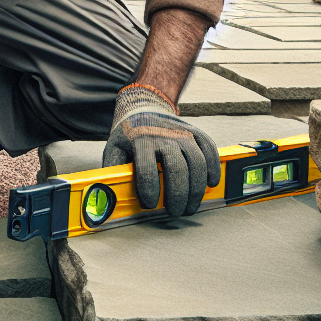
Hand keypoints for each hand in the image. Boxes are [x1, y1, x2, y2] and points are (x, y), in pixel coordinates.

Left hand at [101, 84, 220, 216]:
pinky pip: (209, 149)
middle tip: (175, 213)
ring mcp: (182, 133)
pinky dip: (213, 168)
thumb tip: (107, 197)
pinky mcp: (195, 132)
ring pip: (196, 162)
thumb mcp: (114, 149)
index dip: (149, 190)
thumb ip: (113, 171)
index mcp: (140, 140)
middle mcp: (163, 135)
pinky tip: (210, 184)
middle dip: (178, 195)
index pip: (146, 168)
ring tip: (190, 206)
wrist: (144, 107)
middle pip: (176, 168)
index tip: (150, 205)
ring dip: (196, 189)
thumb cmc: (128, 136)